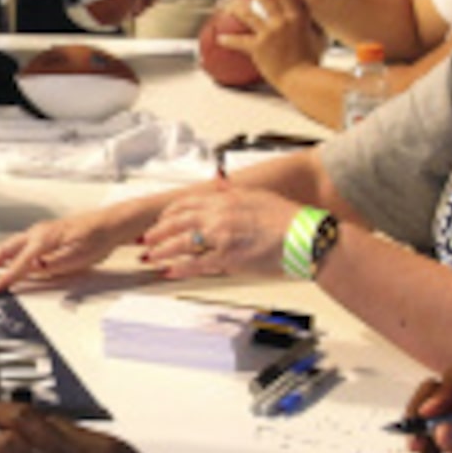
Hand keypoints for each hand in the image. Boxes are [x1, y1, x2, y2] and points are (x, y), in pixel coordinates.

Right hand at [0, 202, 155, 290]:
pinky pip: (17, 245)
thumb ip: (54, 263)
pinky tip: (0, 261)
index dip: (4, 278)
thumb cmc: (97, 238)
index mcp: (45, 239)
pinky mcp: (42, 235)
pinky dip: (4, 254)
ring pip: (8, 246)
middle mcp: (38, 233)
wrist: (109, 224)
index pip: (20, 263)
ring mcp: (38, 233)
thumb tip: (35, 268)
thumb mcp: (78, 256)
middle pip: (5, 250)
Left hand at [138, 186, 292, 278]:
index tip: (162, 219)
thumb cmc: (286, 218)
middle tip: (147, 239)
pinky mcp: (228, 258)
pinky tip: (168, 271)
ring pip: (181, 243)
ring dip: (162, 250)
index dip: (169, 213)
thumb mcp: (255, 195)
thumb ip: (231, 189)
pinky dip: (179, 268)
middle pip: (177, 222)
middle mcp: (219, 215)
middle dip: (158, 231)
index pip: (186, 203)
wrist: (304, 236)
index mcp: (224, 199)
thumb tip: (215, 180)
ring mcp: (221, 237)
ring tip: (151, 256)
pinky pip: (196, 264)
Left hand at [218, 0, 323, 82]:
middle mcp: (283, 20)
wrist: (302, 78)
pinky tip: (220, 38)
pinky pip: (239, 41)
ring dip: (237, 8)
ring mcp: (270, 32)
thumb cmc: (312, 63)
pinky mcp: (258, 46)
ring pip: (249, 14)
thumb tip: (314, 24)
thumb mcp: (319, 40)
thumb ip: (314, 28)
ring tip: (230, 5)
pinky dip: (228, 40)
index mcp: (299, 17)